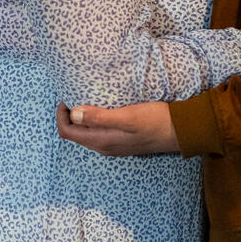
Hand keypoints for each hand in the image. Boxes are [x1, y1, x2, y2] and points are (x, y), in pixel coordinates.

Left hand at [56, 100, 178, 155]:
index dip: (61, 115)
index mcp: (101, 141)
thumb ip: (99, 117)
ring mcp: (113, 145)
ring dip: (80, 118)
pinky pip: (98, 132)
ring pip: (86, 133)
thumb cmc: (154, 121)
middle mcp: (104, 146)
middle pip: (74, 134)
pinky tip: (101, 107)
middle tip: (73, 94)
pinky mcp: (121, 140)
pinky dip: (92, 121)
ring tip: (85, 98)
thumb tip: (73, 114)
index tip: (66, 97)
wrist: (179, 131)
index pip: (67, 132)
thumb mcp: (127, 116)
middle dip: (68, 116)